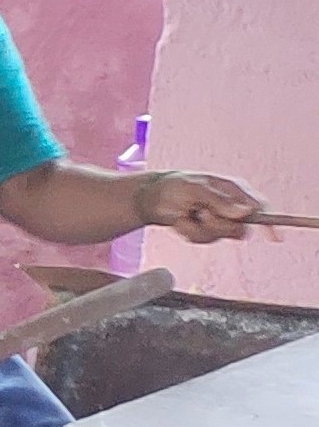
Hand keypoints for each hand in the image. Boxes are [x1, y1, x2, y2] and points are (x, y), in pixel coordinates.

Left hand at [139, 169, 264, 243]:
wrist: (151, 198)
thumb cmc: (174, 186)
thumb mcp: (195, 189)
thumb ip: (220, 201)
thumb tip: (245, 211)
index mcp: (234, 190)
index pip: (259, 207)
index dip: (270, 222)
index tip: (274, 236)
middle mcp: (230, 206)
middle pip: (240, 228)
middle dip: (218, 225)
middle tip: (201, 212)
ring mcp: (219, 219)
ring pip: (220, 236)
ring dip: (200, 228)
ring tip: (188, 213)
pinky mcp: (206, 230)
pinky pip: (203, 240)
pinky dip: (189, 232)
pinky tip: (181, 220)